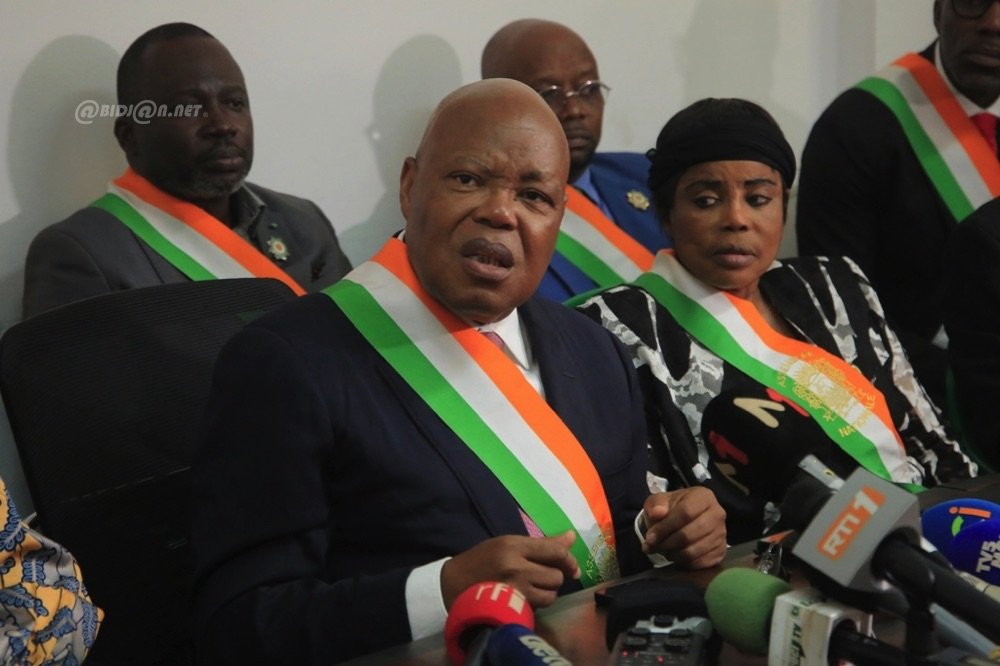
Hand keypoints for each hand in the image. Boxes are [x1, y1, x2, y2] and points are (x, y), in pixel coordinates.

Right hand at [441, 531, 579, 608]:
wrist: (452, 584)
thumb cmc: (480, 561)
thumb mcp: (506, 544)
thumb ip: (540, 543)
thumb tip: (571, 537)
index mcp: (513, 545)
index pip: (554, 551)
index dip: (569, 561)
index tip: (573, 568)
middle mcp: (515, 566)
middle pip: (555, 575)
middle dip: (553, 578)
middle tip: (541, 577)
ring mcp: (513, 588)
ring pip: (550, 594)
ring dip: (546, 593)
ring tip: (533, 589)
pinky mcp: (510, 606)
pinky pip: (538, 607)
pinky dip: (537, 604)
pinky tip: (525, 599)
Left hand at [641, 487, 726, 568]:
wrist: (685, 518)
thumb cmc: (672, 508)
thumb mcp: (659, 501)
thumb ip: (656, 504)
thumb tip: (657, 513)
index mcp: (703, 497)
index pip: (685, 513)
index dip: (665, 527)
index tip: (650, 537)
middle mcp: (717, 514)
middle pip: (689, 534)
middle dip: (666, 543)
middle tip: (652, 546)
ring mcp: (721, 534)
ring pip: (693, 551)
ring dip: (673, 554)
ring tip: (663, 549)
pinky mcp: (721, 552)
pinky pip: (699, 563)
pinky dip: (683, 562)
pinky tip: (675, 555)